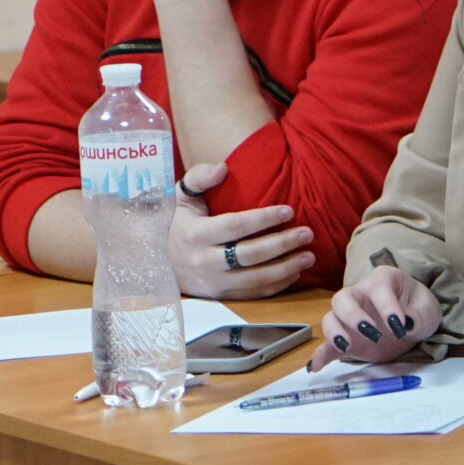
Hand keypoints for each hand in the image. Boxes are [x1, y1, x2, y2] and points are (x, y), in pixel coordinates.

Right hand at [169, 162, 313, 298]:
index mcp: (195, 234)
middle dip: (283, 243)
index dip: (263, 219)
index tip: (289, 210)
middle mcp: (204, 261)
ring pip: (255, 279)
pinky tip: (295, 273)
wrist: (154, 259)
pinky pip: (253, 294)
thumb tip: (223, 168)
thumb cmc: (175, 222)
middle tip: (307, 233)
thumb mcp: (181, 196)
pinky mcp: (220, 296)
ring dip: (286, 268)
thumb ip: (200, 177)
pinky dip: (277, 286)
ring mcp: (212, 282)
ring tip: (309, 255)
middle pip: (250, 255)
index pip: (235, 226)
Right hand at [304, 265, 444, 371]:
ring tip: (346, 348)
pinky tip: (315, 366)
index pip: (378, 287)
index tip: (399, 325)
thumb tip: (408, 323)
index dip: (387, 305)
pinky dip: (320, 355)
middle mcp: (360, 294)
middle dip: (353, 316)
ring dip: (335, 332)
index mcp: (383, 280)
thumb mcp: (428, 310)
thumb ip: (420, 314)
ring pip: (330, 318)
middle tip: (373, 334)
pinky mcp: (346, 338)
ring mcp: (349, 317)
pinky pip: (326, 345)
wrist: (413, 323)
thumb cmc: (418, 308)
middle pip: (342, 298)